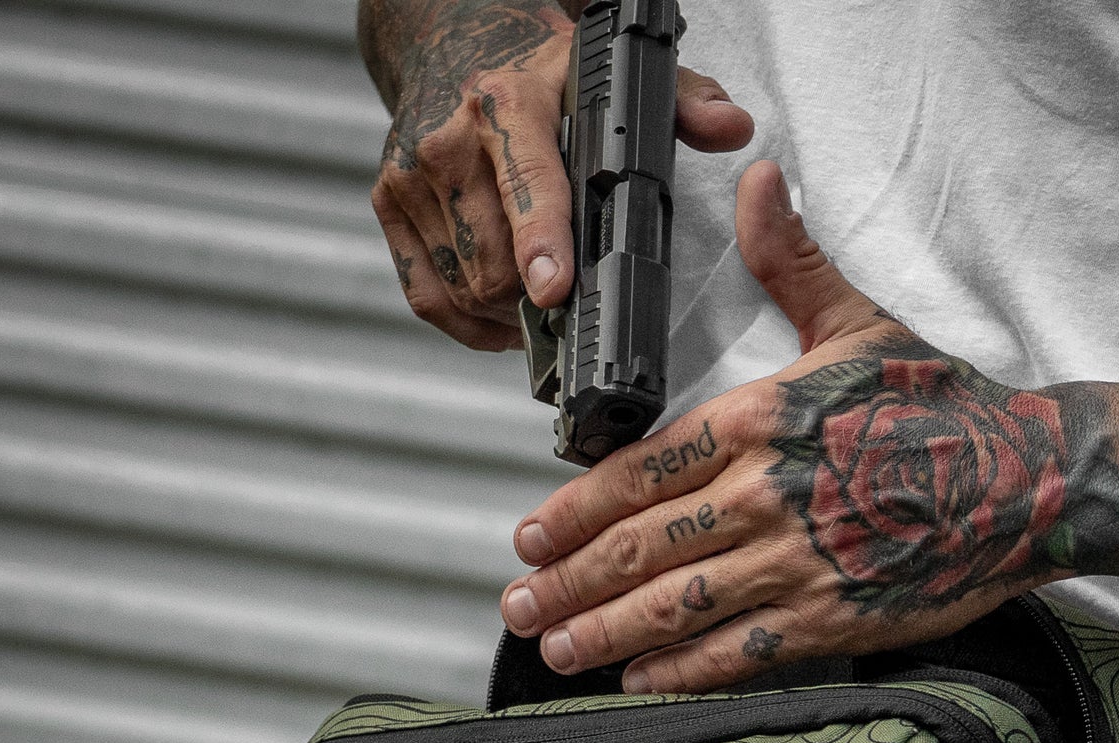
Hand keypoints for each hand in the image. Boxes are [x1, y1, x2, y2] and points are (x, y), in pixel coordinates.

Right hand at [364, 1, 751, 349]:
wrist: (448, 43)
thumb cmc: (538, 74)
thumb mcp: (610, 75)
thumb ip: (680, 104)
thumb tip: (731, 127)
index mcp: (506, 103)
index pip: (526, 185)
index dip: (541, 244)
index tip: (554, 290)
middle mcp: (448, 140)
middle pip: (495, 261)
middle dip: (538, 299)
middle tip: (573, 302)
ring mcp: (410, 176)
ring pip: (466, 288)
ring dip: (508, 314)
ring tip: (541, 300)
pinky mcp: (388, 205)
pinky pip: (430, 298)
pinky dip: (471, 322)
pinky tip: (502, 314)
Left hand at [500, 160, 1076, 690]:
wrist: (1030, 479)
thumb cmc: (946, 404)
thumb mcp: (861, 322)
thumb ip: (792, 263)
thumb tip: (758, 183)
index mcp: (758, 421)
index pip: (638, 471)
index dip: (574, 510)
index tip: (531, 536)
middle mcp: (764, 495)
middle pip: (640, 547)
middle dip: (568, 582)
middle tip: (519, 607)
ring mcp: (796, 563)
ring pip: (676, 606)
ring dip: (605, 631)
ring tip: (556, 651)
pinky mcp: (833, 617)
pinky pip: (738, 653)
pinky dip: (681, 671)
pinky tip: (638, 680)